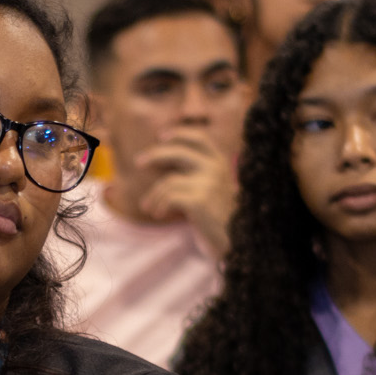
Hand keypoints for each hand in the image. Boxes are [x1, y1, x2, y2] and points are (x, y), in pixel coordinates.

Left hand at [133, 130, 237, 256]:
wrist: (236, 240)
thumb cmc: (219, 215)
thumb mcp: (212, 187)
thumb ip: (195, 172)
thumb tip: (159, 160)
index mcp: (220, 162)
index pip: (198, 139)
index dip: (179, 134)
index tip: (161, 136)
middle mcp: (215, 168)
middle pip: (178, 153)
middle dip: (155, 156)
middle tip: (138, 162)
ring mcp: (209, 183)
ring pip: (168, 181)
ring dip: (153, 195)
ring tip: (147, 207)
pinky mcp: (200, 200)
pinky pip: (169, 197)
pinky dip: (159, 205)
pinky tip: (158, 214)